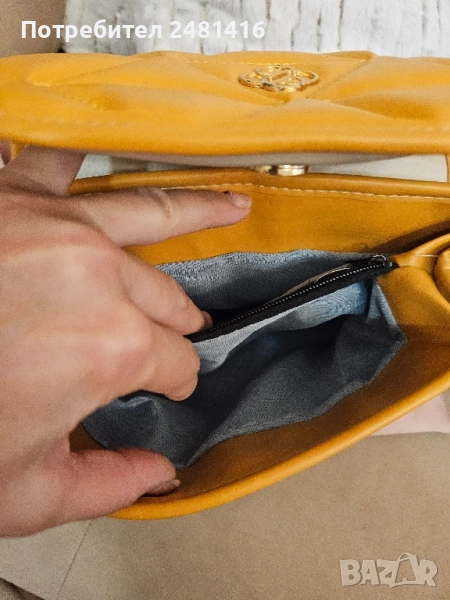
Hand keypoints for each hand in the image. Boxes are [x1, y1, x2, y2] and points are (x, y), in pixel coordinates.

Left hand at [0, 146, 250, 535]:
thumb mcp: (23, 491)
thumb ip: (110, 485)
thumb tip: (161, 474)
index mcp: (112, 347)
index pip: (178, 362)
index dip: (175, 382)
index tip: (165, 389)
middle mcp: (99, 275)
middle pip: (170, 298)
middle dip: (179, 320)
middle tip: (183, 328)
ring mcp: (59, 225)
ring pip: (151, 213)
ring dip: (198, 209)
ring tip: (231, 202)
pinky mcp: (12, 194)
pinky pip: (61, 159)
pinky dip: (85, 157)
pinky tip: (106, 152)